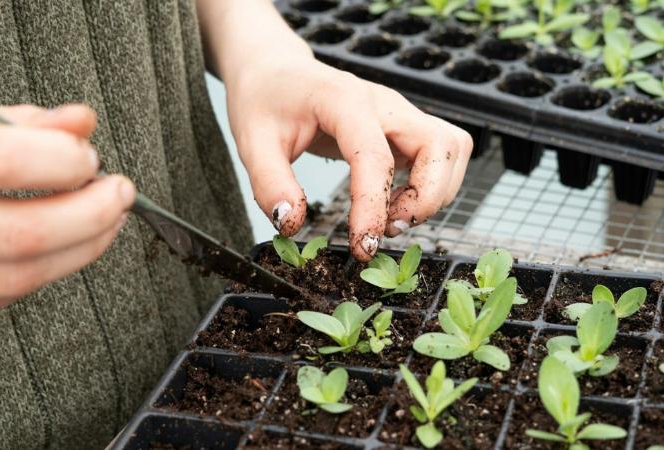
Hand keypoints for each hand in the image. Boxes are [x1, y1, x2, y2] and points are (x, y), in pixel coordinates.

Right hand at [0, 104, 133, 334]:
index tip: (90, 157)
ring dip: (82, 248)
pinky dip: (45, 272)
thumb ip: (20, 121)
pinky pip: (3, 300)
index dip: (63, 161)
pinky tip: (58, 248)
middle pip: (21, 234)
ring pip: (21, 278)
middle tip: (118, 195)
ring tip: (103, 221)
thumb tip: (82, 124)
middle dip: (91, 215)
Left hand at [226, 57, 471, 260]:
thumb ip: (270, 184)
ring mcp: (399, 113)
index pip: (375, 157)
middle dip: (427, 198)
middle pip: (442, 145)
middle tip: (389, 229)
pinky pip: (441, 155)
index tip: (362, 246)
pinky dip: (431, 186)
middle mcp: (384, 102)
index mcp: (344, 100)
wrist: (275, 72)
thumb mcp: (251, 142)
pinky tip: (393, 205)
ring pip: (451, 149)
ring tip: (392, 219)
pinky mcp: (404, 127)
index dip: (373, 207)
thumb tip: (292, 224)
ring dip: (435, 193)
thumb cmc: (264, 102)